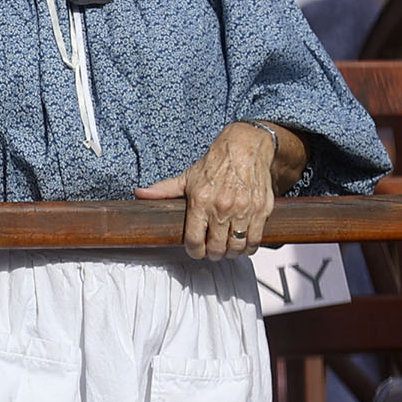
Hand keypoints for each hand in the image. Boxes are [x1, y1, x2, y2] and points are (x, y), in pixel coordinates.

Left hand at [137, 123, 280, 261]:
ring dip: (231, 253)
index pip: (194, 240)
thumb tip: (140, 194)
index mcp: (201, 201)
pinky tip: (244, 244)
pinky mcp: (261, 210)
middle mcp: (222, 207)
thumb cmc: (216, 164)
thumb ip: (164, 190)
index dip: (194, 251)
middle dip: (213, 254)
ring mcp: (244, 209)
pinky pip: (256, 240)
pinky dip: (250, 247)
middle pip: (217, 248)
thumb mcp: (187, 177)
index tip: (196, 251)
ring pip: (237, 247)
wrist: (245, 147)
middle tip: (212, 251)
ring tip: (227, 249)